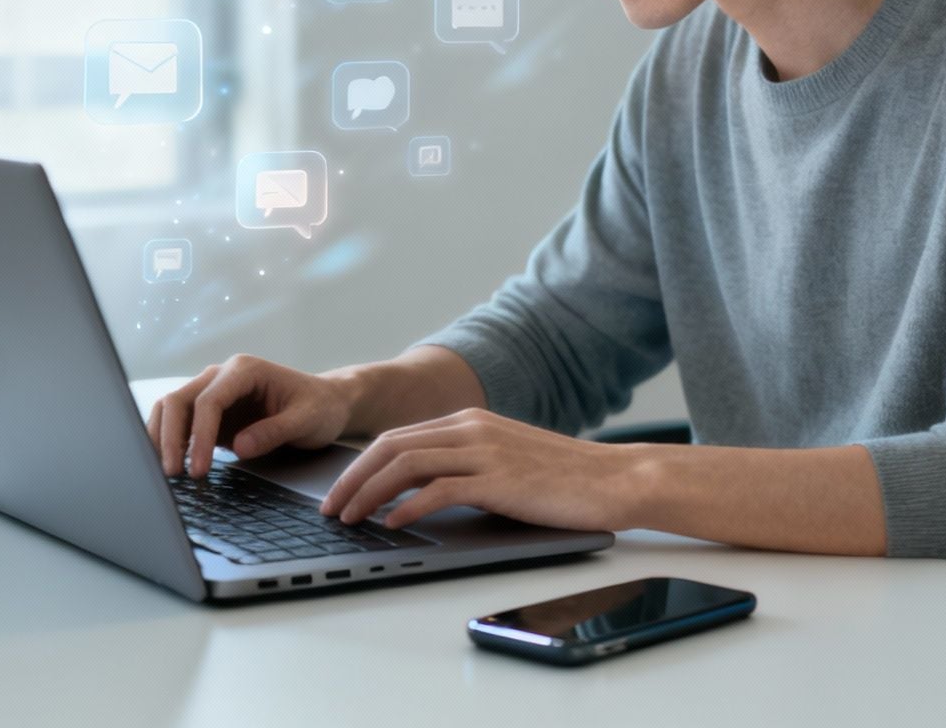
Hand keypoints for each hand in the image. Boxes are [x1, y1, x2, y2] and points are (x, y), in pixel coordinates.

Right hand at [147, 354, 356, 477]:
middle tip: (173, 474)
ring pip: (171, 409)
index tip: (198, 469)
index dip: (199, 435)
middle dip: (170, 437)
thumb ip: (274, 431)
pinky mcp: (211, 414)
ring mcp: (213, 393)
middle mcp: (222, 376)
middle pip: (179, 400)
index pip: (209, 400)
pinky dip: (169, 441)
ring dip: (162, 438)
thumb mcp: (307, 420)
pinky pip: (180, 423)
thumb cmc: (319, 407)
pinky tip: (171, 464)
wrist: (325, 403)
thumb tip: (239, 448)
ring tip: (166, 472)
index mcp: (245, 370)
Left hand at [319, 408, 639, 532]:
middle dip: (352, 478)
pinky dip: (407, 507)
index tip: (340, 490)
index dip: (361, 464)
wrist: (614, 478)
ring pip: (406, 465)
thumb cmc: (564, 477)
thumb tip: (422, 493)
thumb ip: (467, 464)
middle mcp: (471, 428)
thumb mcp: (506, 459)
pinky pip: (438, 490)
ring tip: (351, 519)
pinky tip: (393, 525)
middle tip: (330, 508)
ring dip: (369, 493)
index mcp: (469, 420)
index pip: (398, 437)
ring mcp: (484, 451)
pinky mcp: (498, 479)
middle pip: (390, 446)